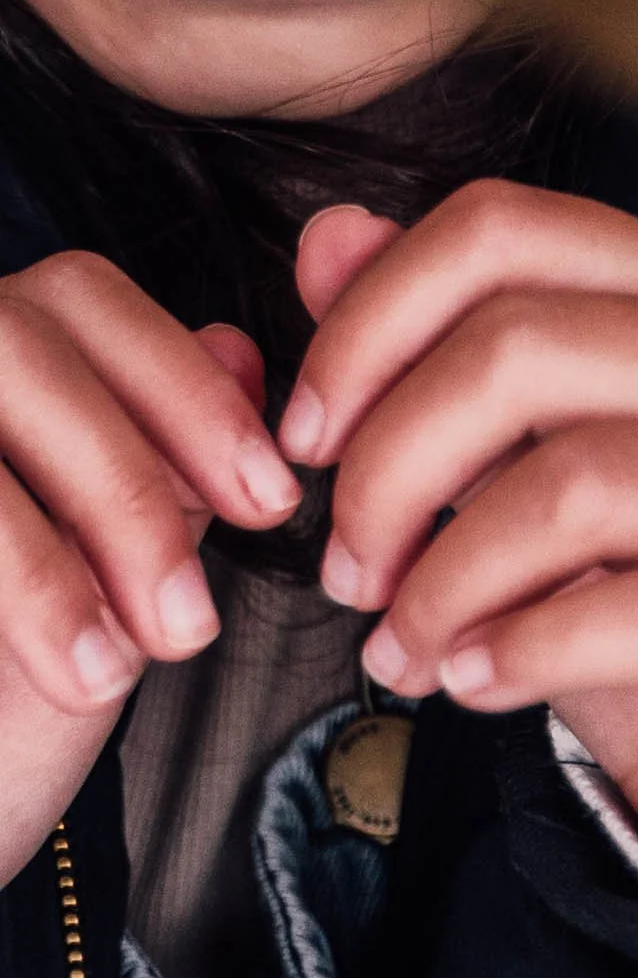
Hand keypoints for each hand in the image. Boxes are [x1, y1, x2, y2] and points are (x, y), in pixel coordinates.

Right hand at [0, 252, 300, 884]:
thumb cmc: (5, 678)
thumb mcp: (105, 561)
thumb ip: (164, 455)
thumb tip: (240, 348)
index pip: (81, 299)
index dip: (183, 387)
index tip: (270, 498)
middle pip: (16, 347)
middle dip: (123, 480)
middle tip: (189, 622)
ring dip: (41, 562)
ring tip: (108, 674)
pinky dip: (7, 588)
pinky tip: (39, 675)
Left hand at [285, 181, 637, 900]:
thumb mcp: (545, 471)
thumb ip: (452, 353)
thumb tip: (329, 241)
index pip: (509, 229)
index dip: (370, 322)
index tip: (307, 437)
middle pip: (524, 345)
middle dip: (389, 467)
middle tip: (350, 569)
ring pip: (581, 482)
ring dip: (446, 581)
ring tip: (405, 648)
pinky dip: (534, 651)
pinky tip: (479, 684)